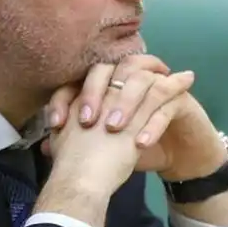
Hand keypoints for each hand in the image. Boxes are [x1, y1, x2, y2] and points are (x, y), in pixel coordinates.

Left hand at [47, 55, 227, 180]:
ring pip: (140, 79)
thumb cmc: (138, 146)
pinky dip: (152, 123)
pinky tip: (140, 143)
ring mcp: (157, 83)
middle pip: (109, 69)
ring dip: (125, 103)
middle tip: (87, 121)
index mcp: (108, 84)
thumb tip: (46, 147)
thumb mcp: (105, 146)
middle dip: (94, 93)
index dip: (65, 98)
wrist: (180, 157)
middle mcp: (131, 76)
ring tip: (113, 128)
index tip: (56, 124)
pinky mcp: (181, 97)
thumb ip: (78, 142)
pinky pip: (166, 103)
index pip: (80, 78)